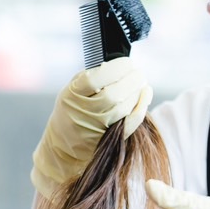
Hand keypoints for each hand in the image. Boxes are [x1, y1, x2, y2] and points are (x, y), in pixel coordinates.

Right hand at [30, 59, 153, 197]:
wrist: (64, 145)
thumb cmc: (71, 111)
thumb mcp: (71, 90)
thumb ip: (91, 77)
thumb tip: (120, 67)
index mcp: (72, 95)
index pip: (96, 78)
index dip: (117, 68)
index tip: (127, 63)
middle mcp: (84, 112)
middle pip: (113, 94)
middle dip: (132, 79)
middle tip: (138, 73)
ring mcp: (98, 127)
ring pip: (124, 107)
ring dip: (138, 91)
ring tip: (141, 83)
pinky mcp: (110, 137)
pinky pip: (131, 122)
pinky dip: (141, 107)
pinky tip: (145, 95)